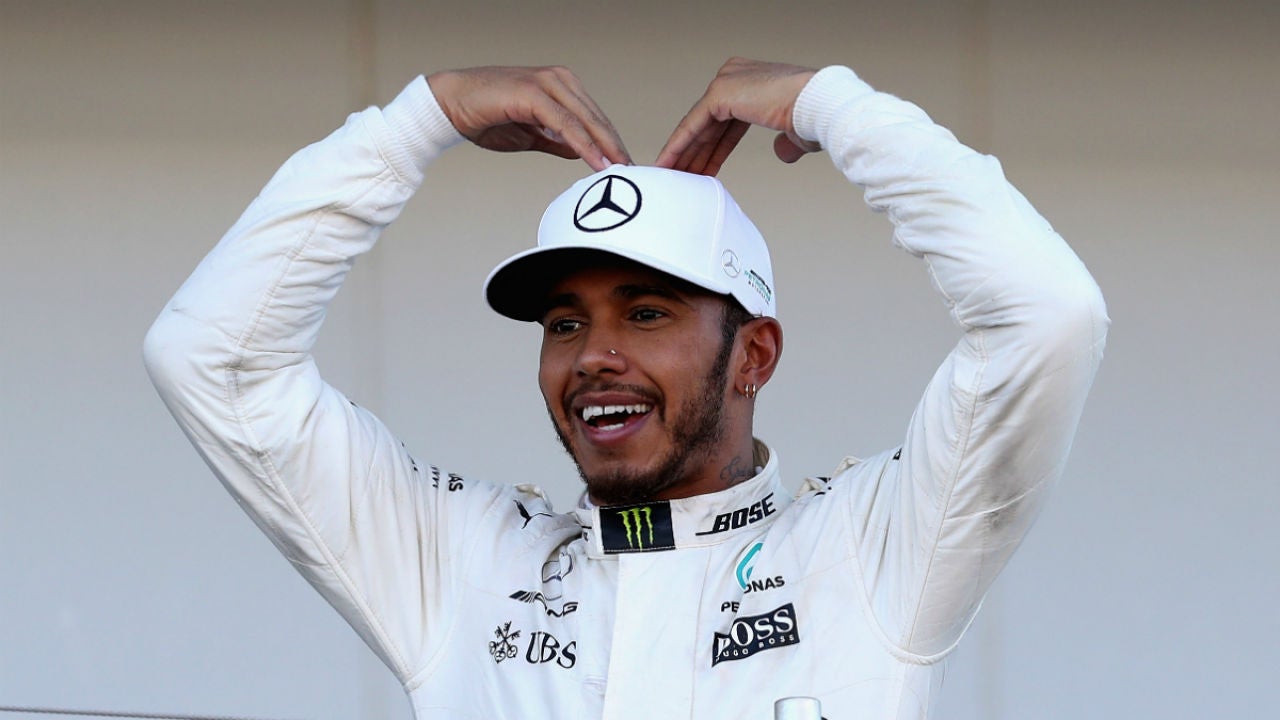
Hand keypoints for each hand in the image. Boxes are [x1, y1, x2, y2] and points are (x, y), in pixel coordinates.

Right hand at [427, 66, 630, 171]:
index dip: (611, 143)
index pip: (594, 117)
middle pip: (596, 118)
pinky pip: (566, 124)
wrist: (450, 105)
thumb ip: (556, 140)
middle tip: (633, 172)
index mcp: (560, 86)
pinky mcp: (534, 93)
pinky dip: (583, 144)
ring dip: (605, 147)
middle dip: (614, 147)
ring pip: (585, 120)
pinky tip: (596, 162)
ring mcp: (547, 83)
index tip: (625, 165)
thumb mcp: (530, 134)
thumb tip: (580, 152)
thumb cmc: (485, 116)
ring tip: (620, 170)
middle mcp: (558, 80)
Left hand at [656, 58, 819, 175]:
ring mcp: (726, 81)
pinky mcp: (719, 92)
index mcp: (755, 79)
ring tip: (672, 176)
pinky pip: (693, 124)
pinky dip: (680, 145)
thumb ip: (784, 140)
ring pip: (698, 125)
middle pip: (710, 124)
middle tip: (684, 175)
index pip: (726, 120)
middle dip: (696, 153)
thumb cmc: (815, 116)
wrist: (819, 106)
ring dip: (685, 153)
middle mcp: (737, 75)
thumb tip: (781, 152)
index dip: (715, 148)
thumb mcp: (795, 131)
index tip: (704, 168)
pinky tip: (670, 163)